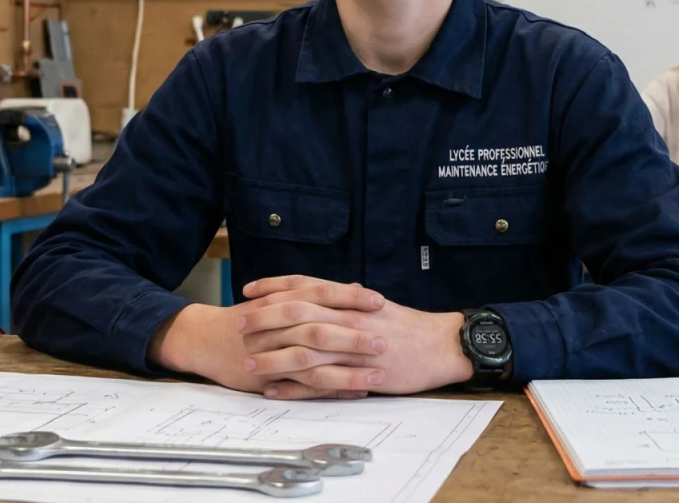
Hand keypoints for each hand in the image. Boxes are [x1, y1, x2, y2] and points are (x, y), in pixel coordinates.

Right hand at [147, 279, 388, 397]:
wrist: (205, 338)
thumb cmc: (249, 318)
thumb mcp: (280, 299)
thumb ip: (316, 295)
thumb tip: (355, 288)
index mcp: (285, 300)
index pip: (322, 293)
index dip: (351, 297)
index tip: (380, 301)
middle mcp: (280, 323)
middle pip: (320, 326)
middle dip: (354, 335)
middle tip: (384, 340)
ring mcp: (273, 351)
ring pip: (314, 360)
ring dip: (347, 369)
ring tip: (377, 374)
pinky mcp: (269, 377)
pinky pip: (303, 386)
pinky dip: (329, 389)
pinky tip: (353, 392)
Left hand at [240, 275, 474, 399]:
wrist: (441, 346)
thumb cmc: (408, 327)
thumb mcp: (375, 305)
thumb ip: (346, 299)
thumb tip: (322, 293)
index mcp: (349, 300)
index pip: (304, 287)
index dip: (273, 287)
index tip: (248, 290)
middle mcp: (347, 319)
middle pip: (296, 315)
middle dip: (263, 318)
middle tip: (237, 323)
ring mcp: (352, 349)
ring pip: (303, 350)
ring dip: (271, 356)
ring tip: (247, 361)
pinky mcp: (358, 375)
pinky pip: (319, 383)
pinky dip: (293, 387)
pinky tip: (272, 390)